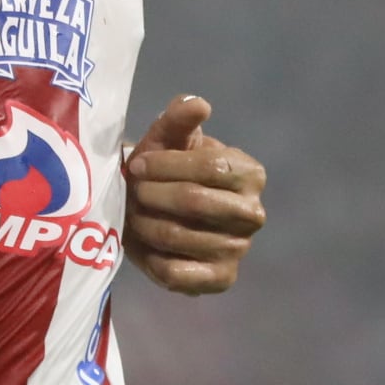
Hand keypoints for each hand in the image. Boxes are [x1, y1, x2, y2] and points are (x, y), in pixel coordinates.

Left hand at [121, 96, 266, 296]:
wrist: (161, 210)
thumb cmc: (166, 169)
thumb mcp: (168, 138)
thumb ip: (179, 119)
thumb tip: (198, 105)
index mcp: (250, 173)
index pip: (210, 166)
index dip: (166, 165)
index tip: (136, 164)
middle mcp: (253, 213)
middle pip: (195, 202)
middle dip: (153, 195)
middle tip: (132, 192)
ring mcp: (239, 249)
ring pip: (179, 236)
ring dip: (145, 224)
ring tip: (131, 215)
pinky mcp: (221, 279)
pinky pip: (178, 273)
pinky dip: (151, 259)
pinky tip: (143, 245)